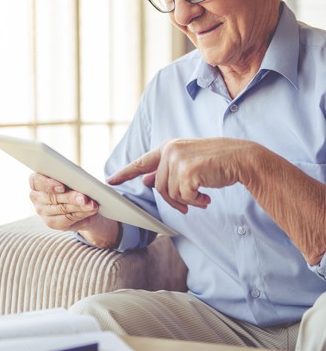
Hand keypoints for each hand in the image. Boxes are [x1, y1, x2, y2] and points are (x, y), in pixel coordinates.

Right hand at [29, 172, 98, 230]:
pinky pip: (67, 219)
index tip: (62, 187)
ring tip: (92, 205)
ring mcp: (42, 211)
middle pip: (53, 197)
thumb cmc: (73, 184)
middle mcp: (36, 196)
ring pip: (62, 209)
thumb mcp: (72, 178)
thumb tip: (81, 183)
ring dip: (79, 207)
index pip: (36, 181)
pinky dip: (81, 214)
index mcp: (37, 180)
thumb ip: (73, 178)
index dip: (49, 184)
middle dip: (71, 197)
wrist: (78, 202)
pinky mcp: (51, 223)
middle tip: (84, 198)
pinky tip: (91, 210)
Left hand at [107, 138, 250, 212]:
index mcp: (168, 146)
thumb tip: (146, 181)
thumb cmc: (216, 161)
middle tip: (189, 203)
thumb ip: (166, 169)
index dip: (125, 172)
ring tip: (202, 195)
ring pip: (171, 194)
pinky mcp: (187, 171)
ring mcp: (178, 160)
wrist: (240, 158)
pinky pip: (184, 197)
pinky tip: (207, 195)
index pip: (142, 162)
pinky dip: (196, 201)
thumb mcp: (187, 161)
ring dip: (188, 201)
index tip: (111, 180)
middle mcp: (170, 150)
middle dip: (174, 200)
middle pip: (159, 187)